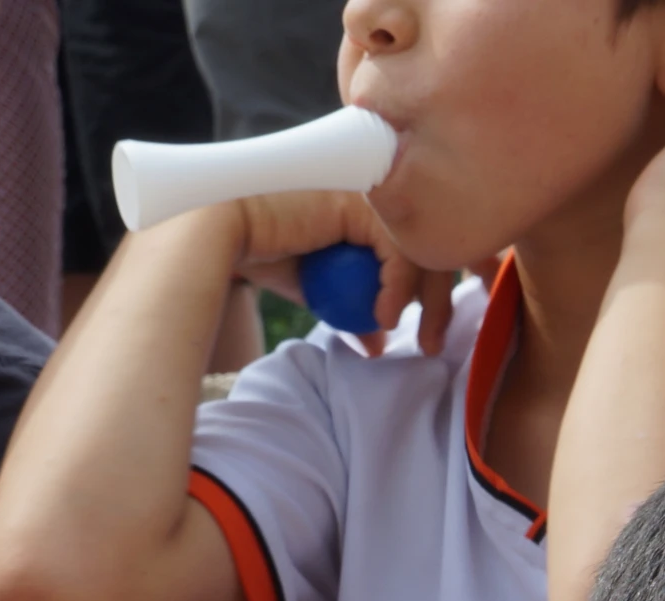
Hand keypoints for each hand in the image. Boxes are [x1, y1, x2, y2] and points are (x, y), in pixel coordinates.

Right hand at [227, 191, 458, 355]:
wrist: (222, 230)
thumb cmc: (259, 252)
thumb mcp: (316, 287)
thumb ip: (351, 306)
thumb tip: (376, 343)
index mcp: (370, 204)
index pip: (418, 243)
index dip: (433, 288)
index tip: (431, 332)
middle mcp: (377, 191)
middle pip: (432, 245)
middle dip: (441, 301)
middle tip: (434, 345)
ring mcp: (373, 192)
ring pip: (424, 251)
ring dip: (431, 304)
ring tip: (419, 341)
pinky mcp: (364, 203)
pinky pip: (398, 253)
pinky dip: (398, 290)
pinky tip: (385, 315)